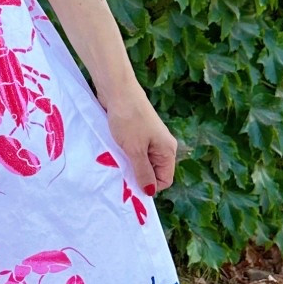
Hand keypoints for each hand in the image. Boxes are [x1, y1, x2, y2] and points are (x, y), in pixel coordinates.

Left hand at [100, 82, 178, 197]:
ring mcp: (149, 140)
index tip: (131, 184)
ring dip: (129, 166)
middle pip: (153, 172)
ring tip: (117, 162)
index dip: (149, 185)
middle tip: (121, 174)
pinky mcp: (137, 134)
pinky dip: (125, 155)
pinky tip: (114, 154)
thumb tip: (151, 192)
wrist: (117, 91)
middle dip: (138, 176)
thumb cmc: (128, 119)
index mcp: (168, 150)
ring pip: (141, 162)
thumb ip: (143, 172)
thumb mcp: (135, 150)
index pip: (164, 180)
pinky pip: (134, 152)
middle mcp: (162, 146)